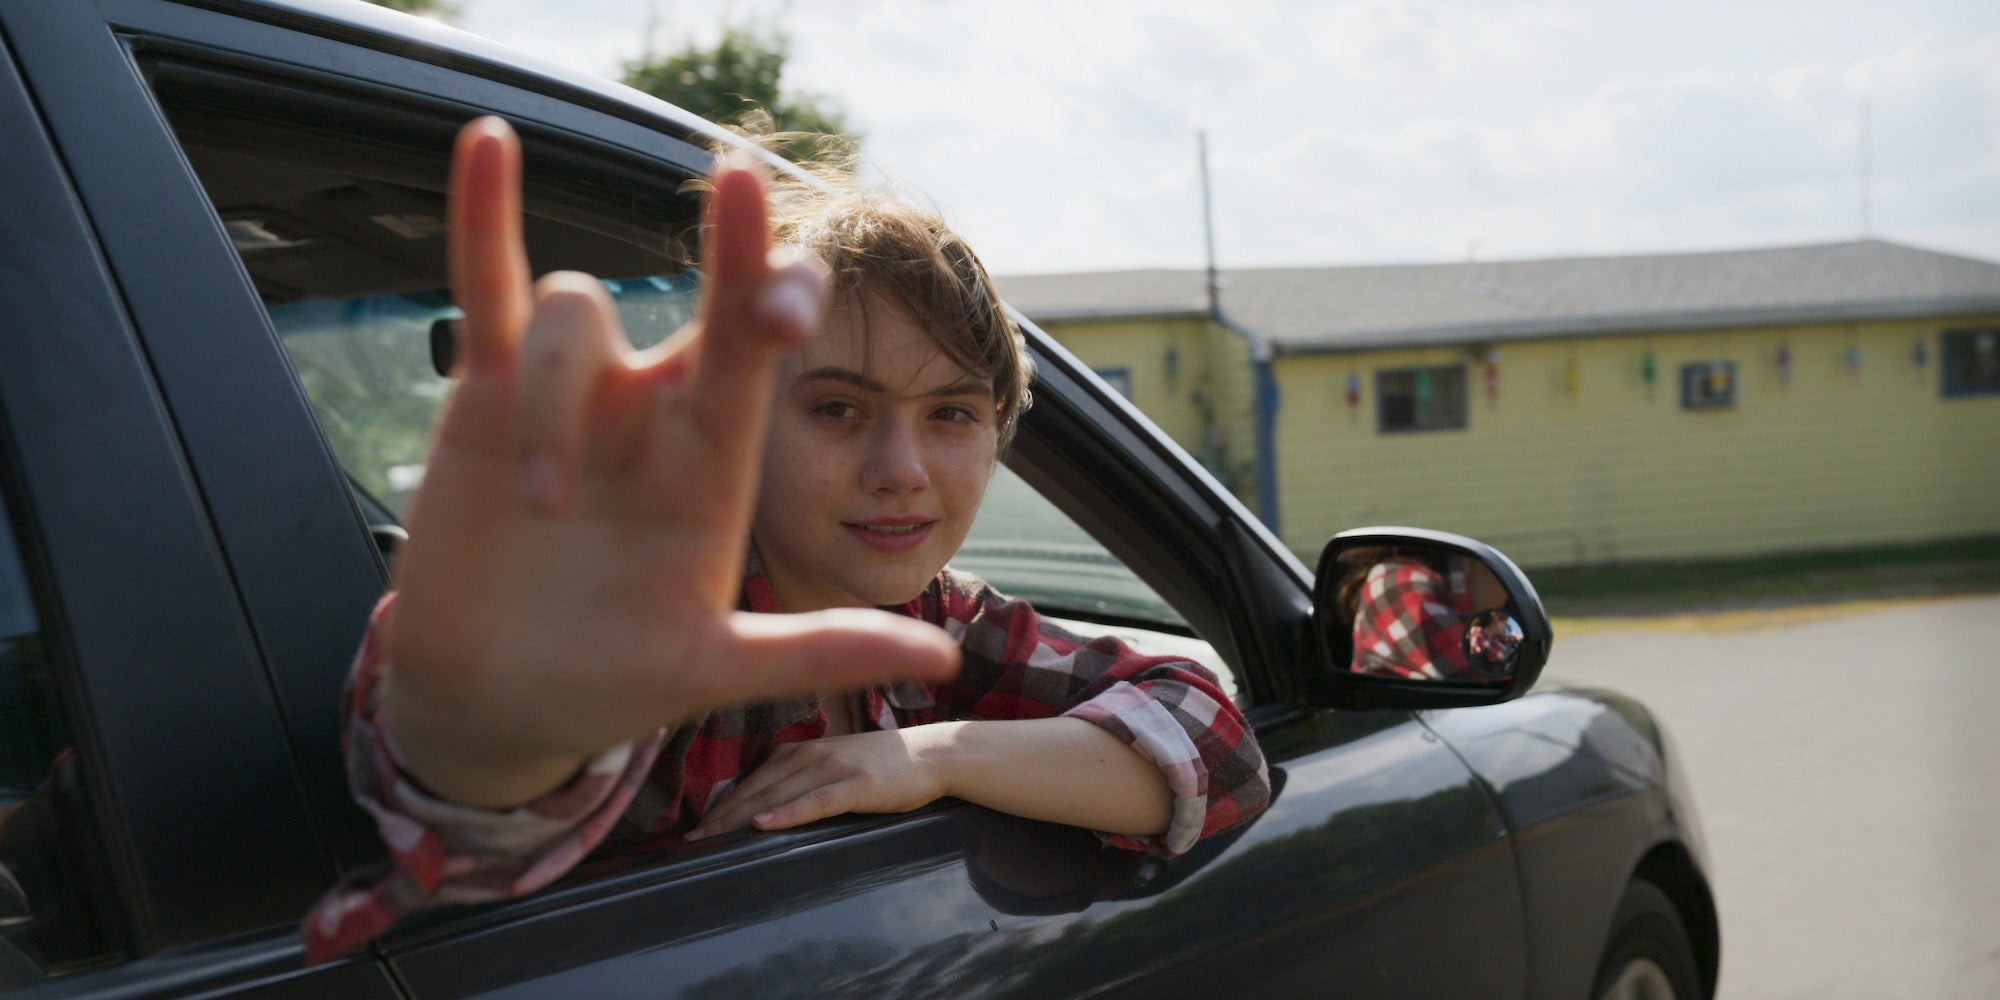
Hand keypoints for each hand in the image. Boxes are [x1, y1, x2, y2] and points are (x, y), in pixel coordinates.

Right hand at [376, 118, 958, 807]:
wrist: (498, 701)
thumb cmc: (614, 685)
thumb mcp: (715, 670)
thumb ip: (819, 652)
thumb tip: (942, 653)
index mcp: (715, 460)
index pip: (764, 355)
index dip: (784, 300)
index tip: (797, 295)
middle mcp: (654, 411)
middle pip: (704, 301)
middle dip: (734, 255)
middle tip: (747, 187)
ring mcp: (574, 395)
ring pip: (575, 316)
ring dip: (555, 399)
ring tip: (538, 507)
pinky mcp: (484, 394)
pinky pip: (486, 287)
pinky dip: (482, 213)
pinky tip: (488, 141)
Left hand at [688, 725, 963, 838]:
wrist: (933, 753)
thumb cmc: (886, 764)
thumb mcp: (836, 762)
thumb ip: (803, 777)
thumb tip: (768, 805)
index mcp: (802, 749)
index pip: (752, 778)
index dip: (722, 802)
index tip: (696, 825)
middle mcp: (811, 753)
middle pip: (756, 787)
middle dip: (720, 814)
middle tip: (691, 838)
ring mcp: (833, 767)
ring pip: (776, 793)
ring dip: (740, 815)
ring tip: (711, 837)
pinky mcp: (856, 785)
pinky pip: (814, 801)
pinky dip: (786, 812)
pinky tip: (764, 824)